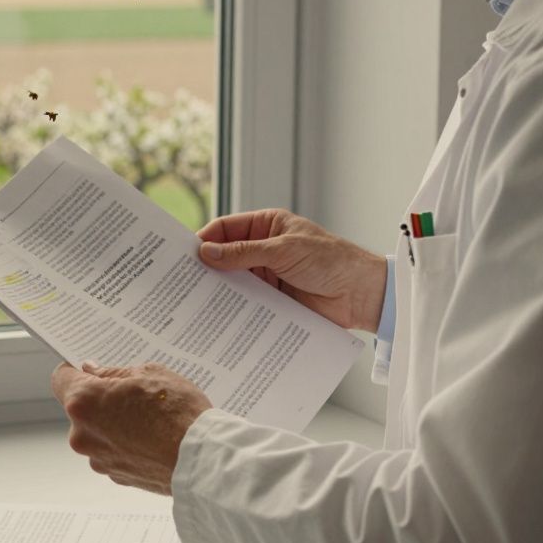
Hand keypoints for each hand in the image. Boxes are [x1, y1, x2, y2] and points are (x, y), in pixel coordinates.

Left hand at [50, 362, 212, 494]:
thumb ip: (114, 373)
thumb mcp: (149, 374)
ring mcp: (98, 459)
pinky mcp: (116, 476)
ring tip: (150, 419)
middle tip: (133, 394)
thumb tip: (95, 372)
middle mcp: (83, 435)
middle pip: (81, 409)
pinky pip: (114, 452)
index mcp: (84, 403)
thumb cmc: (178, 413)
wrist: (202, 460)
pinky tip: (153, 438)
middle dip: (102, 399)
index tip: (89, 369)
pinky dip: (127, 444)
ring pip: (98, 432)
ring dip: (115, 424)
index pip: (61, 378)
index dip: (75, 371)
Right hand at [198, 209, 387, 331]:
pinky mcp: (273, 300)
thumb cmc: (330, 260)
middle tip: (182, 282)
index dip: (205, 240)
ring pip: (234, 282)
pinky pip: (247, 303)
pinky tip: (219, 316)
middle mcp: (263, 249)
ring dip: (218, 291)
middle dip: (207, 268)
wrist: (360, 294)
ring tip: (194, 302)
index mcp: (267, 226)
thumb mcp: (283, 250)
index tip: (183, 255)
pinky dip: (234, 309)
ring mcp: (267, 276)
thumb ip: (244, 253)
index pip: (226, 229)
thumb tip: (206, 253)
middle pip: (226, 256)